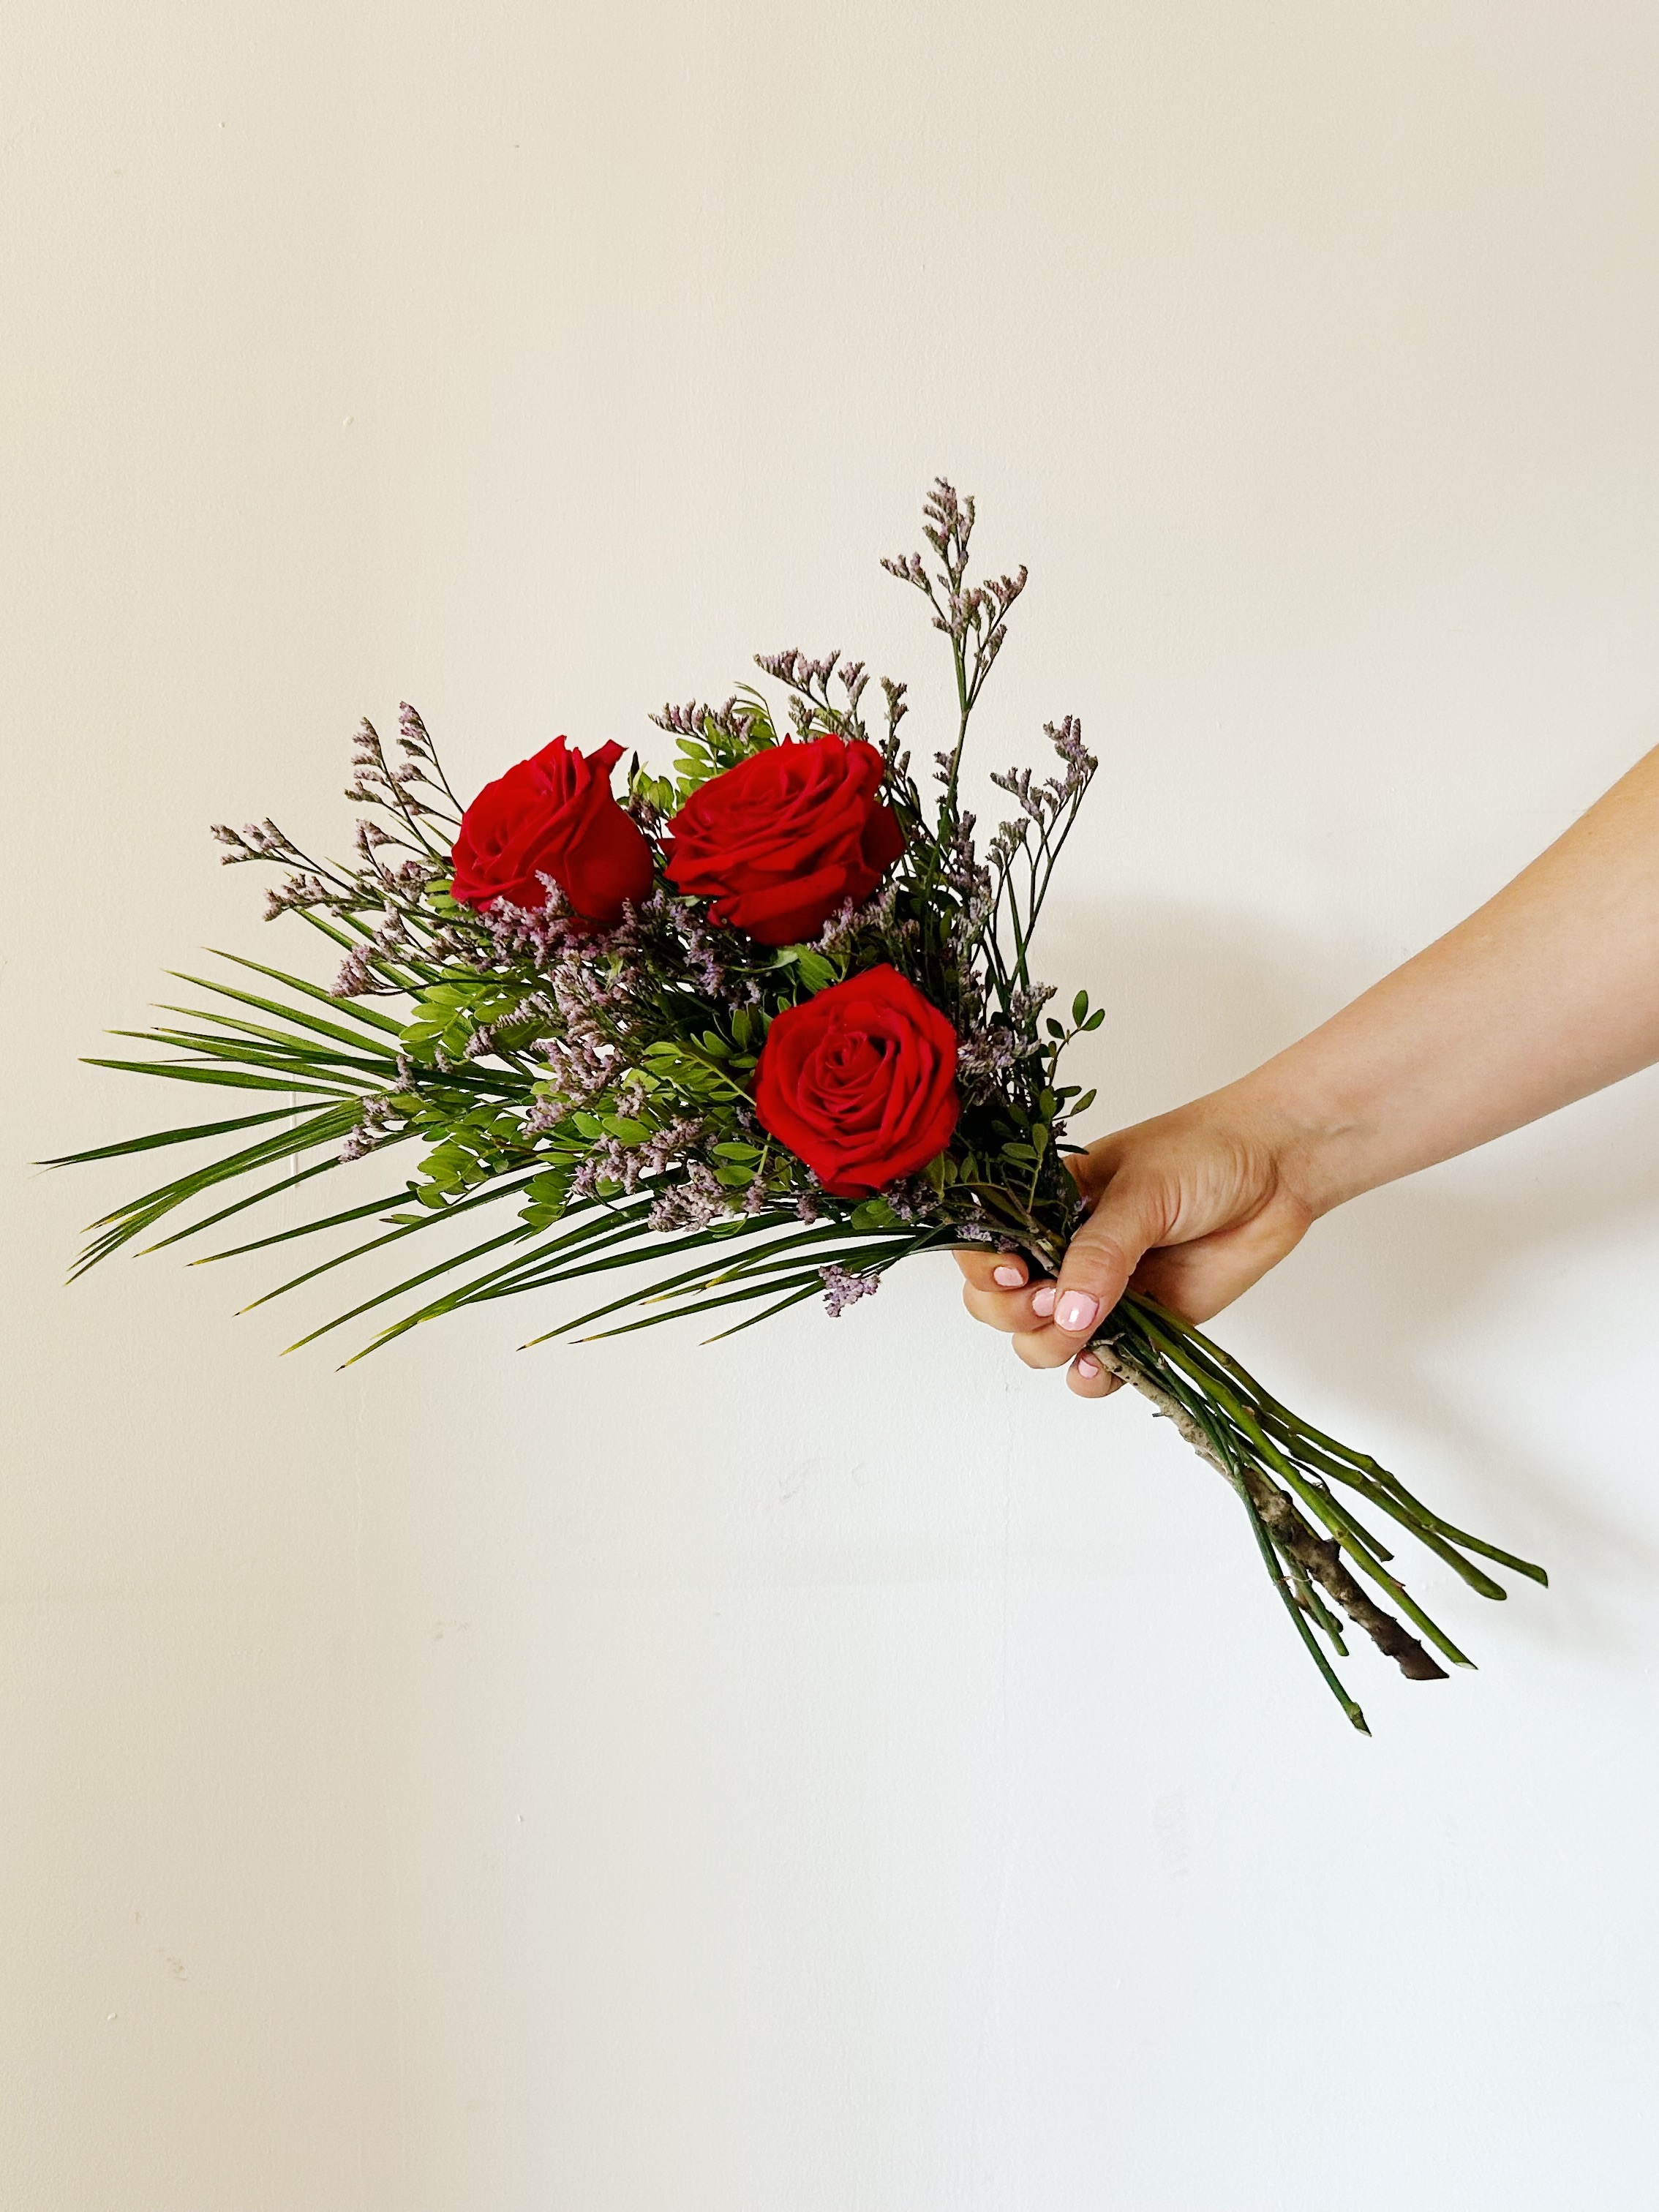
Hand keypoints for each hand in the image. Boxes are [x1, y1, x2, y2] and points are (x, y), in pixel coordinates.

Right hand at [955, 1089, 1322, 1396]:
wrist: (1280, 1170)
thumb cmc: (1206, 1154)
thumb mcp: (1143, 1192)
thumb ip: (1101, 1252)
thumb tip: (1069, 1313)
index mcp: (1047, 1203)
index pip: (986, 1243)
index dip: (984, 1266)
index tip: (1013, 1271)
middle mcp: (1065, 1250)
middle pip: (1000, 1304)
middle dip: (1014, 1313)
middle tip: (1054, 1300)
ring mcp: (1102, 1292)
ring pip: (1042, 1341)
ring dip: (1050, 1347)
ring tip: (1086, 1331)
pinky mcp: (1143, 1325)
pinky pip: (1099, 1366)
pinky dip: (1091, 1377)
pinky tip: (1100, 1369)